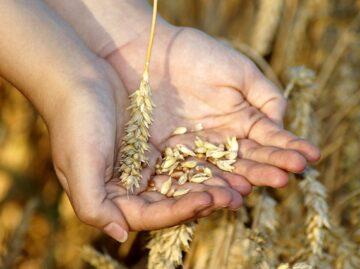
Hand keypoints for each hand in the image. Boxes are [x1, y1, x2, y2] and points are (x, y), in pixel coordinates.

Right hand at [49, 61, 243, 241]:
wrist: (80, 78)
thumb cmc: (74, 121)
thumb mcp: (78, 164)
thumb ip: (93, 205)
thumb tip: (119, 235)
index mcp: (114, 197)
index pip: (153, 214)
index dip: (180, 211)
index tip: (208, 199)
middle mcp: (133, 186)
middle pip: (174, 201)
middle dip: (206, 199)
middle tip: (237, 196)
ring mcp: (147, 165)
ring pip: (185, 180)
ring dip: (213, 183)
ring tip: (243, 182)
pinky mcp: (157, 146)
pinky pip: (187, 157)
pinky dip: (206, 160)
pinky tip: (228, 160)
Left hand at [107, 26, 320, 190]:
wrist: (151, 53)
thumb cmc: (197, 55)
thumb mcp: (239, 71)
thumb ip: (265, 97)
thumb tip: (282, 125)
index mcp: (241, 119)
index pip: (269, 138)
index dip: (289, 147)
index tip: (312, 156)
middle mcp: (222, 138)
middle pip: (248, 158)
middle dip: (268, 168)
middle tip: (287, 179)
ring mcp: (197, 148)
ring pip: (222, 169)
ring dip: (240, 179)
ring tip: (257, 188)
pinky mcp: (170, 153)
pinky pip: (190, 170)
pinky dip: (206, 181)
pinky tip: (223, 190)